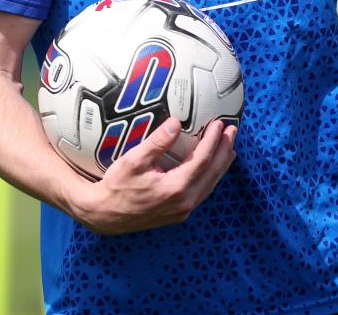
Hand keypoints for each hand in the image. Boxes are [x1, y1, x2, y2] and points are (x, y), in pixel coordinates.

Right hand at [71, 117, 236, 234]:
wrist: (104, 215)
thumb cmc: (116, 186)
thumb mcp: (134, 160)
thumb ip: (157, 141)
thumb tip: (177, 122)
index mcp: (174, 188)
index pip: (202, 160)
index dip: (213, 141)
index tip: (220, 124)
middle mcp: (183, 202)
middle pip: (212, 173)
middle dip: (224, 150)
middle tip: (233, 130)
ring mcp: (182, 210)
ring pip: (210, 185)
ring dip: (221, 164)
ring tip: (229, 147)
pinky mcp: (178, 214)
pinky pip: (202, 192)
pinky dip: (210, 176)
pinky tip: (211, 167)